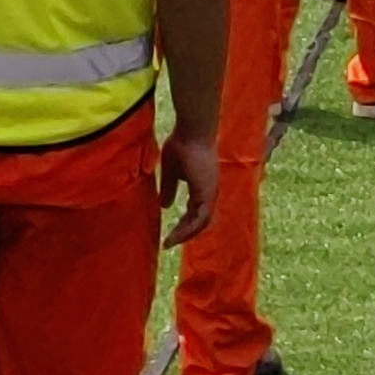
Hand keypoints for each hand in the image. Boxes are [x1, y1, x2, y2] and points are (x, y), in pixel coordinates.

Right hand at [159, 128, 220, 247]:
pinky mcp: (208, 193)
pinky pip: (201, 218)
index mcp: (202, 185)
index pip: (195, 211)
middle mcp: (209, 191)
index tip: (170, 232)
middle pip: (199, 220)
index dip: (183, 223)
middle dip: (184, 232)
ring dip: (185, 234)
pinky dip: (189, 229)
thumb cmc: (182, 144)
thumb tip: (164, 206)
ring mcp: (210, 192)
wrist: (192, 131)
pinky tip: (176, 234)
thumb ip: (169, 188)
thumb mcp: (171, 171)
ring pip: (201, 222)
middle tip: (169, 242)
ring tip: (170, 242)